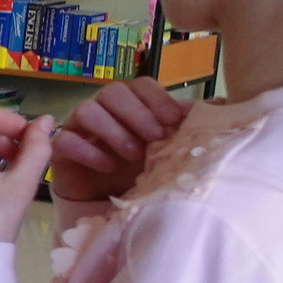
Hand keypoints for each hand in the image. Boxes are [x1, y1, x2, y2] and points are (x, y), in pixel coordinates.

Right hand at [47, 79, 185, 203]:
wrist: (107, 197)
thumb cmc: (138, 167)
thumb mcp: (167, 148)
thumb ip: (187, 126)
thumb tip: (221, 105)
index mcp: (130, 103)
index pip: (140, 85)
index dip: (157, 99)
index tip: (174, 121)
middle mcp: (103, 108)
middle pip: (112, 91)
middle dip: (137, 113)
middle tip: (154, 138)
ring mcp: (78, 126)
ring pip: (87, 110)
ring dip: (113, 131)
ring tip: (132, 154)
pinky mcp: (61, 149)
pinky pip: (65, 140)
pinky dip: (88, 151)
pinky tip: (107, 166)